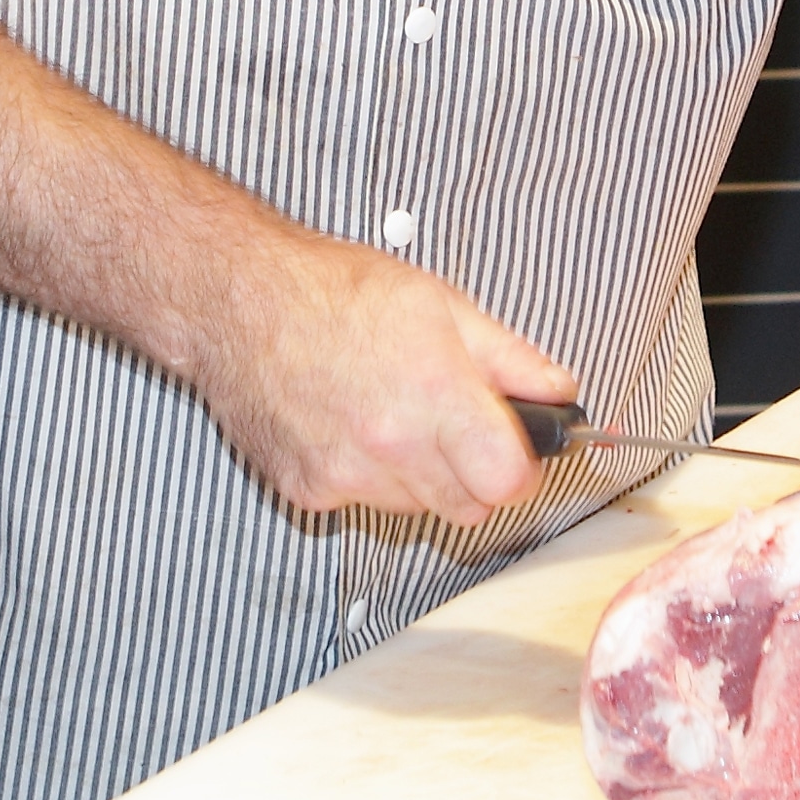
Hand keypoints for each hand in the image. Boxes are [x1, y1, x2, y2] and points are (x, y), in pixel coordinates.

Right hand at [183, 228, 578, 526]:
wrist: (239, 301)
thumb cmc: (331, 290)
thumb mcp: (440, 303)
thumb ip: (510, 358)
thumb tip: (560, 391)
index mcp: (436, 392)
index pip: (509, 482)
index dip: (522, 468)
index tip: (517, 450)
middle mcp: (391, 443)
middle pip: (469, 507)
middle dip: (475, 473)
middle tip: (456, 425)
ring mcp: (346, 474)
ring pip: (417, 509)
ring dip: (421, 476)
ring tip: (394, 413)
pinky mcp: (307, 490)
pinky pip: (362, 504)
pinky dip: (368, 477)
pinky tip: (351, 425)